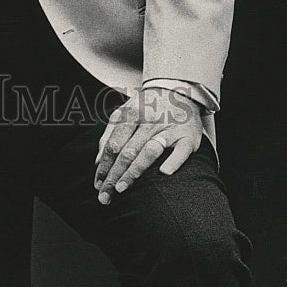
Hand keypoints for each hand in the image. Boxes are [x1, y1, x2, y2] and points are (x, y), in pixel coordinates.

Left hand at [94, 87, 202, 203]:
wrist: (179, 90)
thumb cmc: (148, 105)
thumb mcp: (126, 110)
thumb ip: (111, 133)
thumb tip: (98, 160)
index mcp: (131, 114)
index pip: (114, 143)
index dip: (104, 165)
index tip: (98, 184)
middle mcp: (148, 121)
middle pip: (127, 151)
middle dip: (113, 175)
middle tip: (105, 196)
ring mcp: (168, 128)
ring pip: (148, 151)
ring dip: (134, 171)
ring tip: (121, 188)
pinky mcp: (188, 137)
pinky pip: (181, 151)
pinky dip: (173, 161)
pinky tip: (164, 173)